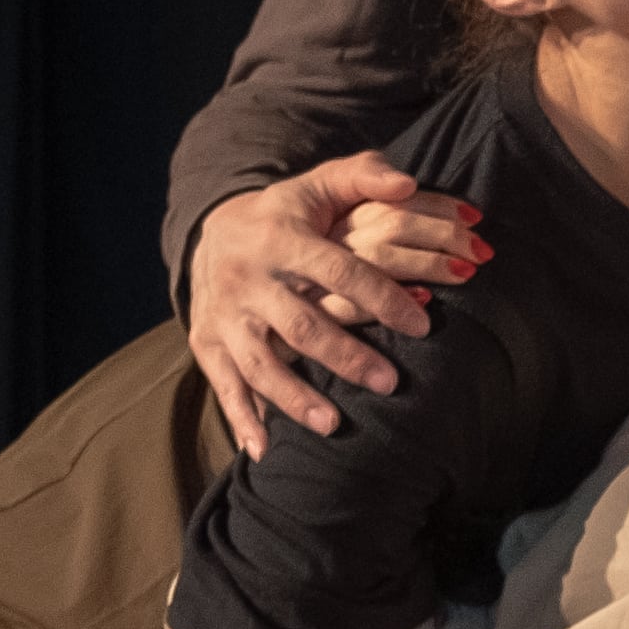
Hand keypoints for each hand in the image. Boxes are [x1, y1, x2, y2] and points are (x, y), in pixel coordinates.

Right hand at [190, 153, 478, 457]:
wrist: (208, 232)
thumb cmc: (284, 215)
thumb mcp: (319, 186)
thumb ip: (365, 175)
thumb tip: (409, 183)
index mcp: (282, 239)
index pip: (339, 270)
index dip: (381, 297)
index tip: (421, 324)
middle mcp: (250, 280)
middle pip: (302, 323)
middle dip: (346, 356)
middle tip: (390, 384)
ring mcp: (225, 316)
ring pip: (260, 361)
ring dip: (295, 397)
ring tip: (334, 425)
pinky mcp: (206, 343)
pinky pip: (224, 386)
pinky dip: (243, 420)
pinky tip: (265, 452)